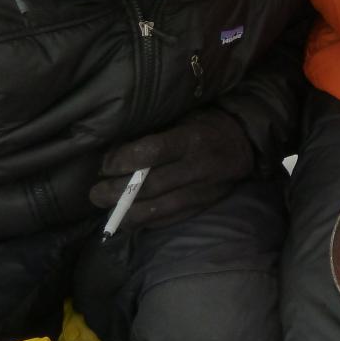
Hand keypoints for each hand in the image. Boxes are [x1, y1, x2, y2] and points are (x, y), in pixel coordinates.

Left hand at [89, 108, 256, 228]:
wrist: (244, 143)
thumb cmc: (205, 124)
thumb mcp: (183, 118)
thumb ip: (154, 133)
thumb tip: (114, 152)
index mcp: (191, 138)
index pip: (151, 153)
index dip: (122, 161)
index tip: (104, 166)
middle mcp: (198, 166)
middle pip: (151, 185)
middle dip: (117, 193)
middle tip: (95, 195)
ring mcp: (204, 190)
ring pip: (160, 208)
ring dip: (129, 214)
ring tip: (108, 214)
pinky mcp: (205, 205)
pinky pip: (172, 219)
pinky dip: (148, 222)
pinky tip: (130, 222)